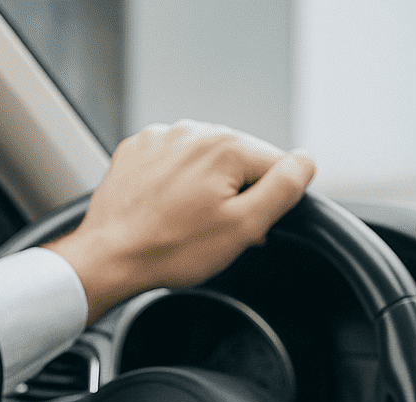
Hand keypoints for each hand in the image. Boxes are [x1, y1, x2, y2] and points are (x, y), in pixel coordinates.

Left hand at [46, 120, 315, 322]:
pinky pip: (173, 163)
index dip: (270, 201)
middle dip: (236, 194)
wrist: (109, 256)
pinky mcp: (138, 150)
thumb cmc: (172, 249)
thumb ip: (284, 188)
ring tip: (186, 223)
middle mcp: (194, 130)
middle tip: (215, 230)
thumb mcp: (244, 227)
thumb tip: (305, 161)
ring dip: (206, 188)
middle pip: (240, 162)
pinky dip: (175, 184)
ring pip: (205, 162)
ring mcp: (162, 137)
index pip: (278, 164)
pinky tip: (165, 211)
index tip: (247, 225)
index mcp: (226, 146)